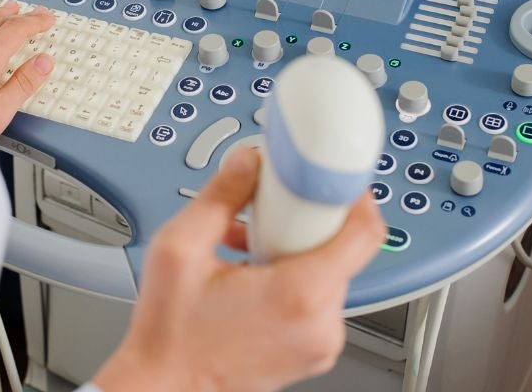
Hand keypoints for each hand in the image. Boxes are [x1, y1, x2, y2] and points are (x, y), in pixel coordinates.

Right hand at [94, 147, 386, 391]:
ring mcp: (323, 342)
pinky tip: (252, 276)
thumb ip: (221, 195)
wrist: (166, 387)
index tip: (328, 179)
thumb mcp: (180, 248)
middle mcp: (323, 323)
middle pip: (343, 248)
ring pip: (330, 271)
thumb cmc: (171, 336)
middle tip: (266, 218)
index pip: (365, 231)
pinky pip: (319, 299)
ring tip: (248, 253)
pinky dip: (294, 279)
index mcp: (300, 295)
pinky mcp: (315, 351)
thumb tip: (248, 162)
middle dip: (306, 223)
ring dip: (296, 251)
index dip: (352, 194)